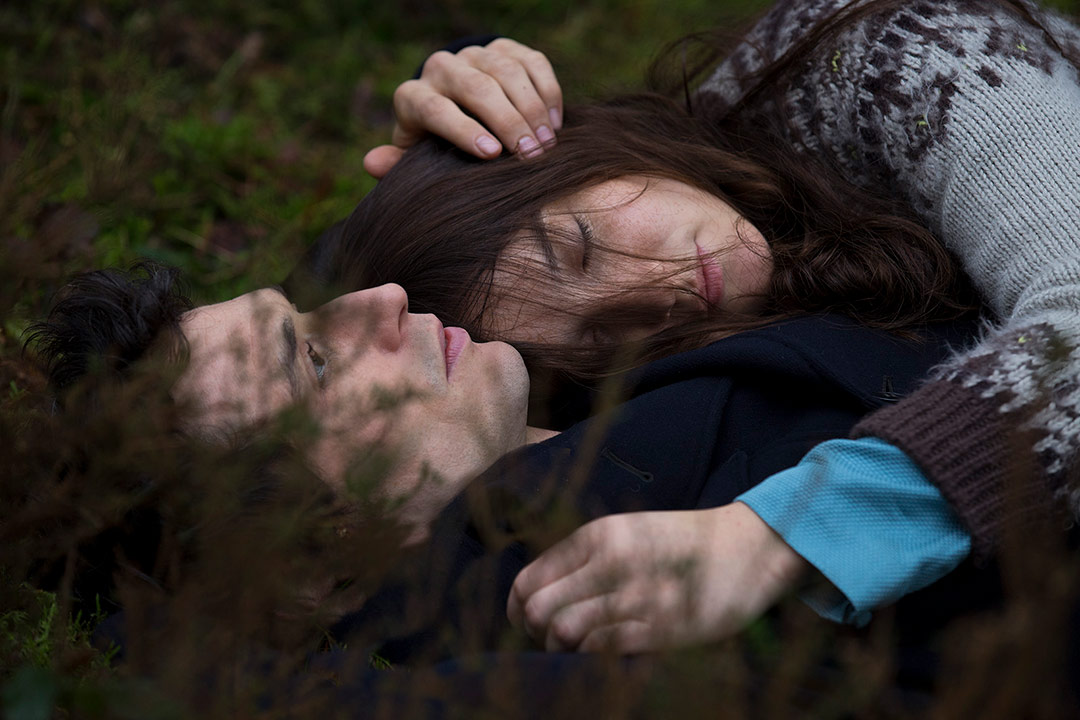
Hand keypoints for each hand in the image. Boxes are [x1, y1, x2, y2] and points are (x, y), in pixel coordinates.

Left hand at [363, 38, 562, 177]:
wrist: (456, 112)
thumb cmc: (435, 150)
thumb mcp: (416, 161)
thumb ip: (397, 165)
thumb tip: (372, 163)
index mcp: (413, 96)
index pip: (435, 108)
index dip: (463, 131)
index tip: (493, 154)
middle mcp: (440, 67)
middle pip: (476, 87)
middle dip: (508, 122)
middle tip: (532, 155)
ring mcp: (475, 54)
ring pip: (507, 72)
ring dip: (532, 109)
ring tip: (547, 144)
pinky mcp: (506, 48)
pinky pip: (533, 62)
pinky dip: (548, 93)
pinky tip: (555, 125)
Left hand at [506, 503, 808, 652]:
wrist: (746, 549)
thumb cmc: (680, 545)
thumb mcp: (626, 533)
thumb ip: (585, 558)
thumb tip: (538, 595)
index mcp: (597, 536)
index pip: (529, 579)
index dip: (517, 610)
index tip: (526, 625)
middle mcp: (610, 562)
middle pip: (538, 608)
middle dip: (534, 634)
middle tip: (549, 643)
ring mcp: (635, 595)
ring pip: (564, 631)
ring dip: (561, 650)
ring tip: (575, 651)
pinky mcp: (660, 627)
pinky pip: (602, 649)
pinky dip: (592, 658)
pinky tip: (603, 655)